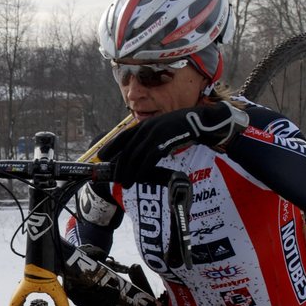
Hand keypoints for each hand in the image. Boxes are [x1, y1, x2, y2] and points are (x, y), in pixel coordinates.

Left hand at [108, 102, 248, 185]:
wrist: (204, 122)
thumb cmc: (185, 128)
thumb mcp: (164, 129)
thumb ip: (153, 137)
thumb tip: (143, 151)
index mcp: (147, 124)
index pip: (124, 136)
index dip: (112, 146)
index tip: (102, 156)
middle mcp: (148, 127)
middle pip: (128, 148)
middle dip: (119, 164)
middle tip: (114, 177)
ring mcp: (156, 134)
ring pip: (137, 154)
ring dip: (129, 170)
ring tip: (124, 182)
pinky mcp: (166, 141)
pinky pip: (150, 158)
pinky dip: (142, 169)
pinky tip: (138, 178)